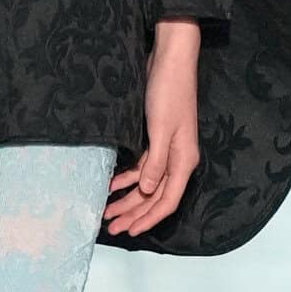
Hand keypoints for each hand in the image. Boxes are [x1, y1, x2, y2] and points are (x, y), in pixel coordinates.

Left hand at [103, 19, 201, 237]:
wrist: (170, 60)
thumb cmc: (169, 92)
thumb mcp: (161, 129)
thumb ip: (155, 162)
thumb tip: (146, 190)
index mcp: (184, 160)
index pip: (167, 201)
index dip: (149, 219)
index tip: (130, 231)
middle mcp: (177, 159)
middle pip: (154, 197)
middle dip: (133, 213)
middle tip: (111, 227)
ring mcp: (167, 150)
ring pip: (146, 184)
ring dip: (127, 199)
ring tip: (106, 212)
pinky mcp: (155, 139)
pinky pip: (141, 167)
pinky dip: (126, 178)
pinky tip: (110, 185)